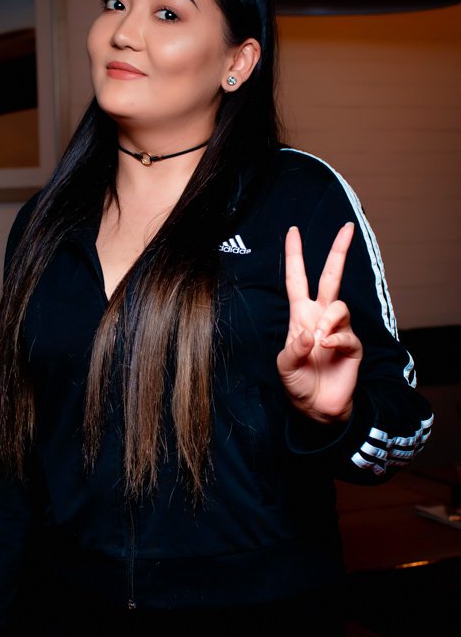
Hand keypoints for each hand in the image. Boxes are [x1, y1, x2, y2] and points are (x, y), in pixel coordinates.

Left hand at [276, 222, 362, 423]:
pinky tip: (326, 348)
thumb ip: (292, 349)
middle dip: (338, 252)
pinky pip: (346, 333)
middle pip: (332, 277)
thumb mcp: (284, 366)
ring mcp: (338, 329)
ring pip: (339, 305)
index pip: (297, 279)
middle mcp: (321, 317)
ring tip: (320, 340)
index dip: (295, 256)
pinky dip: (335, 339)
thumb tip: (310, 332)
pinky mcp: (352, 345)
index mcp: (300, 315)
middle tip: (347, 228)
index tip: (292, 231)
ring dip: (328, 320)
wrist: (317, 407)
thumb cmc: (298, 383)